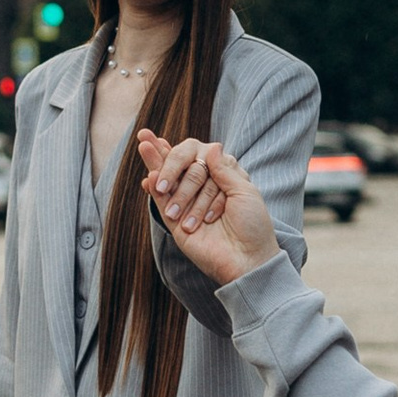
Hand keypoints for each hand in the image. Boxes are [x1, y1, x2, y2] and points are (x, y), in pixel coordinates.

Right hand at [139, 131, 279, 285]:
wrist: (247, 259)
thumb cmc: (253, 227)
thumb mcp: (245, 191)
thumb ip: (224, 169)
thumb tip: (211, 146)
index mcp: (223, 181)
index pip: (203, 158)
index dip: (188, 149)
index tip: (176, 137)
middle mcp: (203, 192)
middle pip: (184, 167)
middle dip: (178, 164)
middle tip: (180, 164)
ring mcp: (188, 206)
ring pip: (170, 180)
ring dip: (156, 161)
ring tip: (144, 143)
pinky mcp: (176, 223)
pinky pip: (163, 202)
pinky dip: (155, 186)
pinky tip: (148, 173)